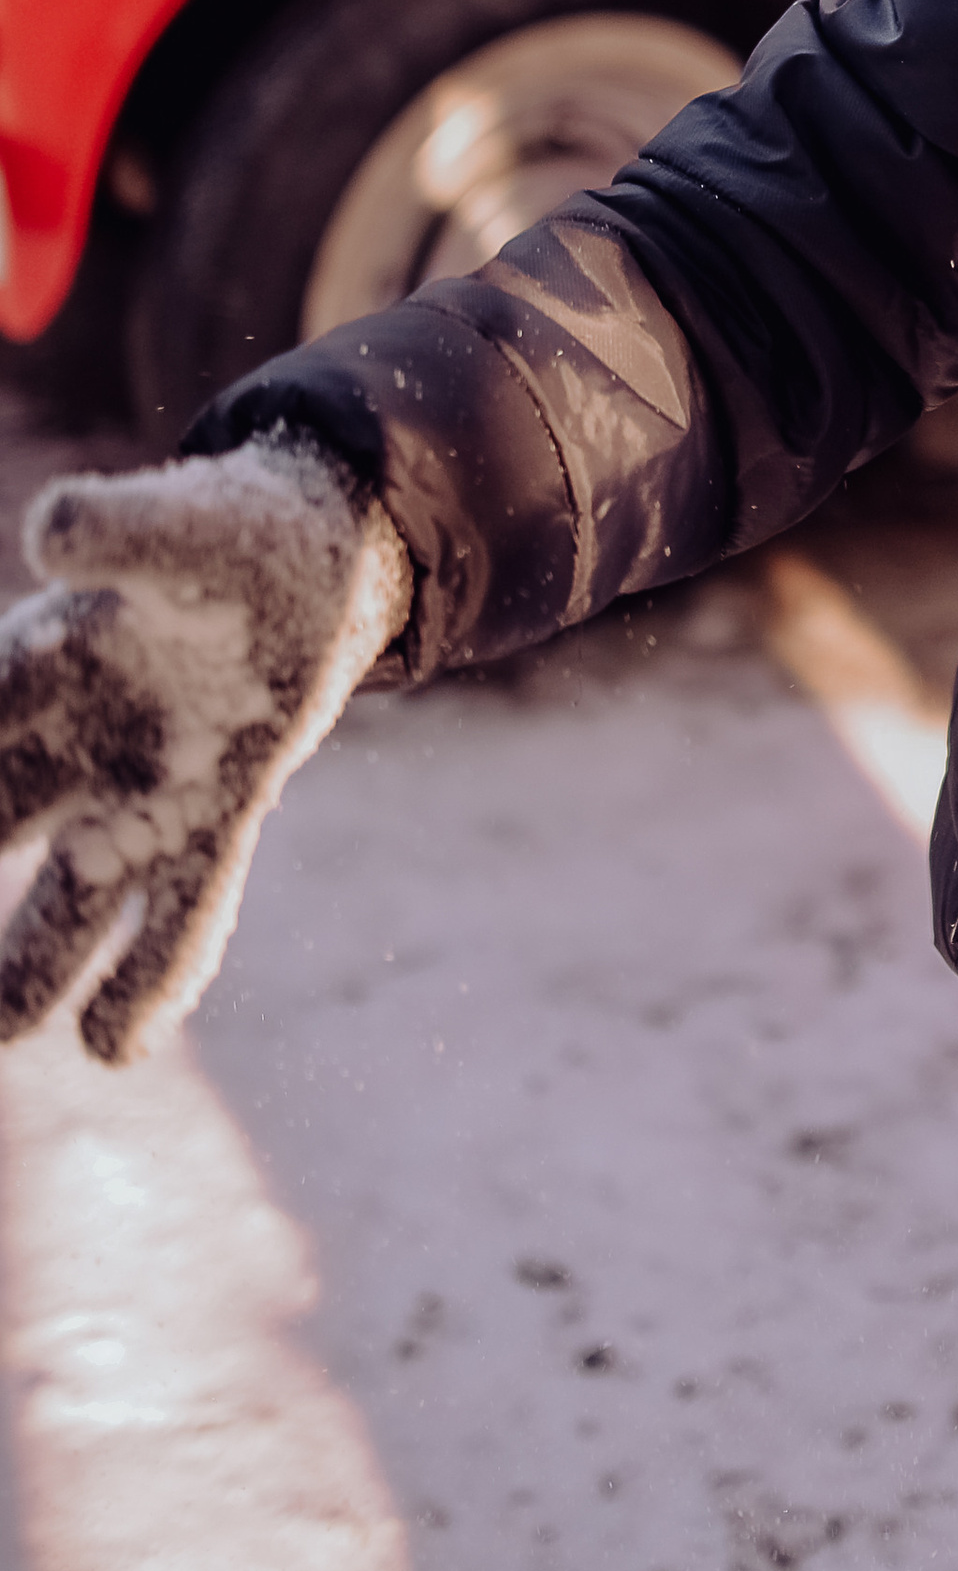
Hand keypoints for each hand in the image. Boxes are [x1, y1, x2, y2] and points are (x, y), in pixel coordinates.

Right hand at [0, 440, 412, 1062]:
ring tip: (4, 1033)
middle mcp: (74, 743)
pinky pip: (183, 907)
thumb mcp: (176, 525)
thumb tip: (53, 528)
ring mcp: (144, 791)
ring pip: (70, 897)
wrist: (314, 563)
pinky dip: (151, 974)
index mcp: (41, 664)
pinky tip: (115, 1045)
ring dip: (32, 964)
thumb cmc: (224, 536)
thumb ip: (119, 527)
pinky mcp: (222, 818)